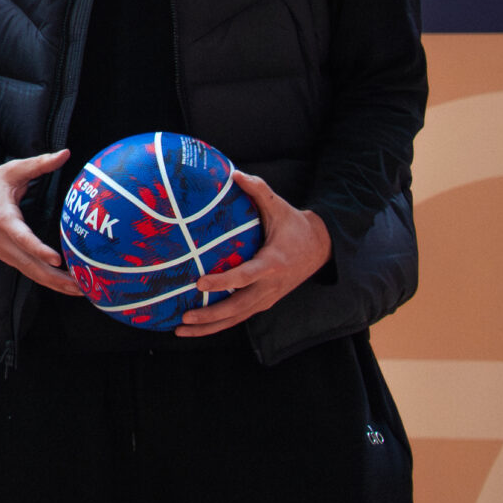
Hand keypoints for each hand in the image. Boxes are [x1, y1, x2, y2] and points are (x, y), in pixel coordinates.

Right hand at [0, 150, 80, 296]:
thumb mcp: (14, 169)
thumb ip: (40, 163)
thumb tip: (65, 153)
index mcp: (4, 218)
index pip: (22, 238)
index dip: (39, 250)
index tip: (57, 259)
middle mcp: (2, 239)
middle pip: (29, 264)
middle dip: (55, 277)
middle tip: (80, 285)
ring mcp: (3, 251)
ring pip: (30, 272)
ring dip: (53, 283)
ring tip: (79, 289)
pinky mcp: (7, 256)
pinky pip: (27, 271)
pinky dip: (45, 280)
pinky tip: (63, 284)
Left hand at [175, 169, 332, 336]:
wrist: (320, 248)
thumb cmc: (294, 226)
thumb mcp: (279, 207)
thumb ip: (258, 191)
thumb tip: (234, 172)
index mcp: (272, 263)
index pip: (245, 277)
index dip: (223, 281)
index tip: (200, 283)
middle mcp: (270, 286)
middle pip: (238, 308)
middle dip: (210, 316)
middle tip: (184, 318)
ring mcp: (268, 298)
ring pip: (237, 318)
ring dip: (210, 327)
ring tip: (181, 330)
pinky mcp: (264, 303)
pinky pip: (240, 317)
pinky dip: (219, 324)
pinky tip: (197, 327)